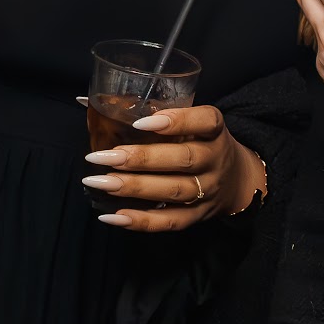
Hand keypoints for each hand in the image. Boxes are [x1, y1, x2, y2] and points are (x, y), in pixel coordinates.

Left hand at [84, 102, 266, 232]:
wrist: (236, 181)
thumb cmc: (199, 142)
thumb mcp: (190, 123)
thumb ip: (154, 113)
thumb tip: (87, 102)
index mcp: (214, 131)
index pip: (205, 122)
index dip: (177, 121)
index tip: (140, 123)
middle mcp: (215, 160)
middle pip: (183, 160)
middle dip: (140, 158)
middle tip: (101, 156)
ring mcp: (208, 191)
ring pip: (173, 191)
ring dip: (134, 188)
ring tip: (99, 182)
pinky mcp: (197, 216)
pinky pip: (170, 222)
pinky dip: (141, 221)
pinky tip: (112, 216)